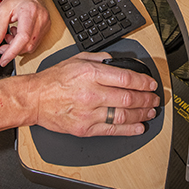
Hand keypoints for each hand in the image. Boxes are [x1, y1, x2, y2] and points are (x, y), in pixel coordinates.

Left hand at [0, 0, 49, 65]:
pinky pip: (35, 42)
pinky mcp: (46, 26)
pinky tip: (17, 35)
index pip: (23, 37)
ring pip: (32, 45)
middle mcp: (41, 18)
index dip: (13, 51)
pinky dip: (24, 42)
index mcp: (30, 12)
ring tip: (9, 36)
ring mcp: (46, 22)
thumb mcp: (2, 11)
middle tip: (2, 47)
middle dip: (13, 50)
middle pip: (28, 44)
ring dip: (18, 46)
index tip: (4, 59)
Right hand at [29, 53, 159, 136]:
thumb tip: (116, 61)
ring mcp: (89, 113)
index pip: (126, 78)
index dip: (143, 82)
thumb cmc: (53, 80)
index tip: (151, 84)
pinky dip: (128, 130)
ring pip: (123, 115)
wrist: (34, 99)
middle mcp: (92, 94)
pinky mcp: (85, 128)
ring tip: (150, 112)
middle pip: (128, 98)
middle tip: (154, 98)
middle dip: (146, 99)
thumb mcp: (77, 59)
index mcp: (91, 74)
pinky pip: (112, 130)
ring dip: (141, 114)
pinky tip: (139, 127)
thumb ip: (99, 59)